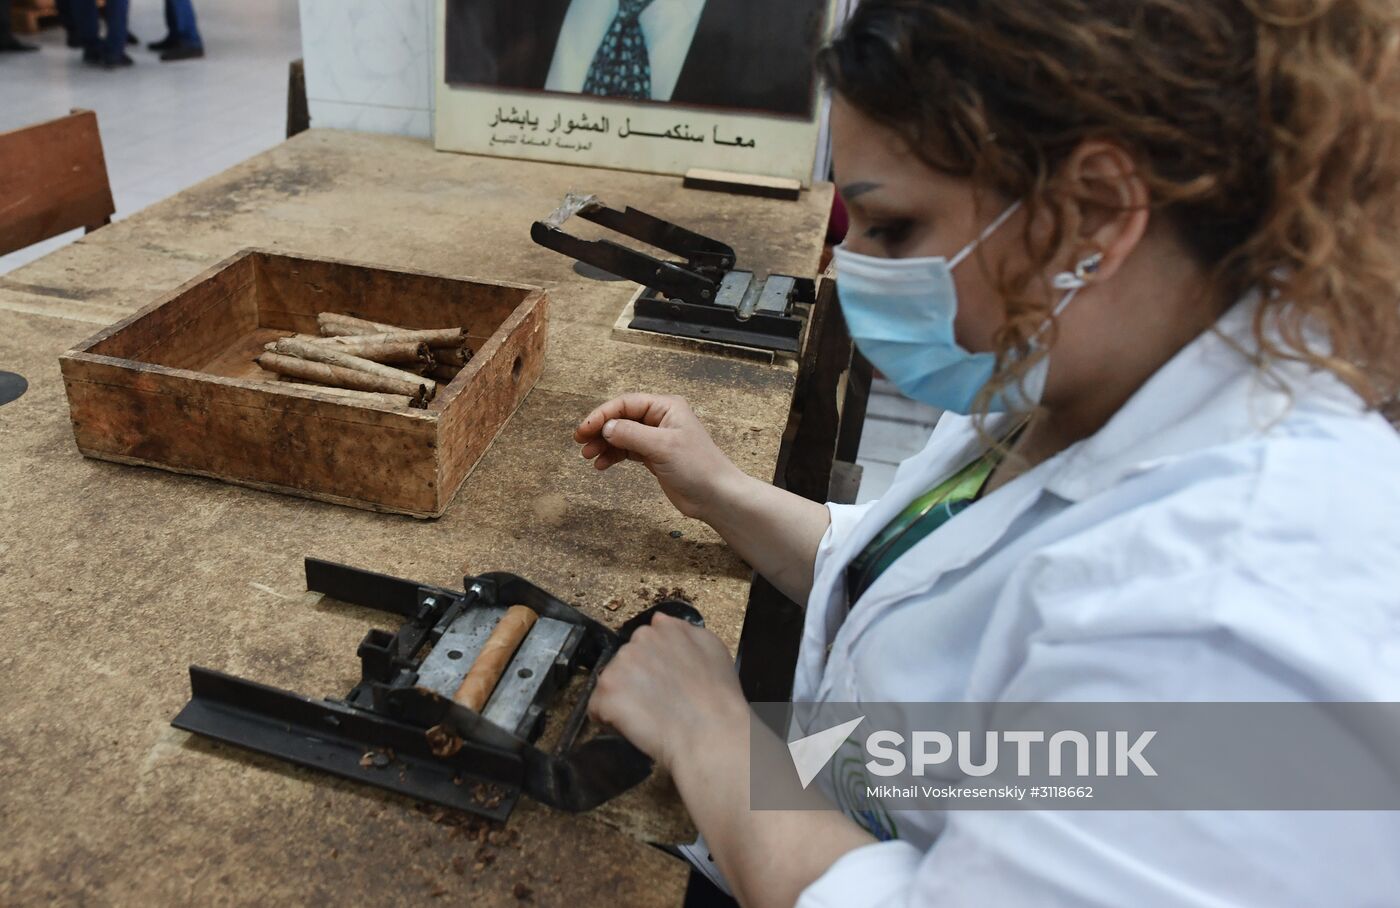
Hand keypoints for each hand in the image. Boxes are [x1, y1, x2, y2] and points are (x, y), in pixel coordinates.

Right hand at [574, 393, 746, 520]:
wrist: (715, 496)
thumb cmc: (698, 467)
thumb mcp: (662, 447)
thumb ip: (631, 434)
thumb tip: (605, 427)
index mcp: (666, 407)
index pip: (626, 404)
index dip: (602, 415)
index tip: (583, 429)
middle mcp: (660, 419)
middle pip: (621, 418)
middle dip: (600, 430)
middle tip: (580, 443)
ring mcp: (657, 438)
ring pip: (622, 435)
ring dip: (604, 444)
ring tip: (588, 457)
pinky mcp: (655, 456)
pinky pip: (627, 451)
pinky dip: (613, 456)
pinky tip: (602, 465)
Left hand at [588, 613, 748, 771]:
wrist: (708, 733)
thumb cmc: (718, 700)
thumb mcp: (713, 648)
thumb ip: (685, 631)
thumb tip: (661, 622)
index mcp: (665, 627)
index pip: (646, 641)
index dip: (652, 665)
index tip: (663, 681)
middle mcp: (640, 638)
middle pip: (626, 661)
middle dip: (636, 679)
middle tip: (657, 701)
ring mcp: (621, 663)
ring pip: (611, 683)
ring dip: (622, 698)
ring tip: (648, 716)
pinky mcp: (607, 690)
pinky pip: (597, 708)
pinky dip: (609, 719)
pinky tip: (634, 726)